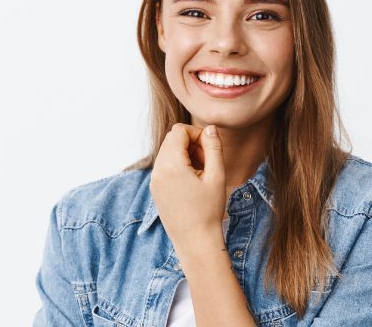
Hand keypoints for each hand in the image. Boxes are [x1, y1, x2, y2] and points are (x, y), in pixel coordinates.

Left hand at [149, 123, 226, 255]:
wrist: (195, 242)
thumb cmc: (209, 211)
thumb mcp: (217, 175)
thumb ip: (214, 147)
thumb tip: (210, 128)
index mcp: (171, 165)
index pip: (179, 131)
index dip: (198, 134)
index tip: (211, 150)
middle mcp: (157, 171)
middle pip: (172, 139)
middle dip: (191, 144)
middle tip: (207, 162)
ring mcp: (154, 181)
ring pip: (168, 152)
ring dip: (185, 154)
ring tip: (201, 173)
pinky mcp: (155, 190)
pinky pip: (165, 166)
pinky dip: (178, 166)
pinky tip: (192, 182)